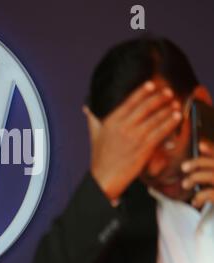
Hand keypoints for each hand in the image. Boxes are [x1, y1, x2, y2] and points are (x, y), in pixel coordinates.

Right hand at [84, 81, 181, 200]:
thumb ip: (92, 118)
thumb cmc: (100, 157)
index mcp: (111, 121)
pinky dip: (170, 123)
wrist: (105, 177)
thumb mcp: (94, 134)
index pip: (129, 102)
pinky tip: (176, 117)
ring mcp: (135, 137)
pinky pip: (160, 132)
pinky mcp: (144, 148)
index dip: (142, 91)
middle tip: (168, 92)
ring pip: (155, 119)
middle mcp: (123, 127)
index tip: (151, 85)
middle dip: (159, 98)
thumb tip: (87, 107)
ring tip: (175, 103)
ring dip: (167, 109)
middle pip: (145, 107)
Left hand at [181, 140, 213, 207]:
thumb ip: (210, 159)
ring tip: (185, 184)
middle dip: (197, 163)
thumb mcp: (212, 172)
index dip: (211, 149)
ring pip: (212, 176)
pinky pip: (210, 194)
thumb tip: (201, 144)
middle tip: (184, 167)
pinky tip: (195, 201)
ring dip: (194, 179)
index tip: (200, 145)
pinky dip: (200, 197)